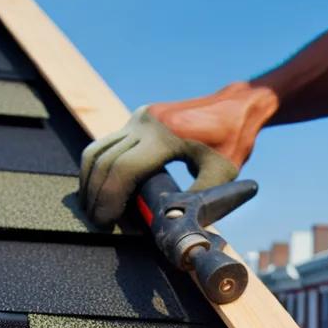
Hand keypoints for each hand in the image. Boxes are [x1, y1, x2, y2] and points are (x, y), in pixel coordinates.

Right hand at [79, 82, 276, 225]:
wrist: (236, 106)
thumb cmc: (233, 139)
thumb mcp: (223, 172)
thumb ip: (199, 197)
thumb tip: (172, 222)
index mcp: (165, 136)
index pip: (124, 169)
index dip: (110, 198)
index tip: (106, 221)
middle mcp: (145, 123)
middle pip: (104, 161)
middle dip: (96, 195)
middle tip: (96, 221)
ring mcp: (138, 118)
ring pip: (98, 149)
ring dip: (90, 180)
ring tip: (93, 207)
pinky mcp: (138, 120)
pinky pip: (109, 144)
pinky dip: (100, 166)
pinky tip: (101, 187)